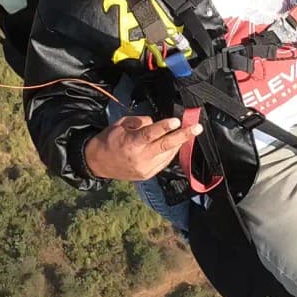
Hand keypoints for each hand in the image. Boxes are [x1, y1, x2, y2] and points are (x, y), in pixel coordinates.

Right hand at [82, 114, 199, 180]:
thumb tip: (156, 123)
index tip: (177, 121)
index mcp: (130, 144)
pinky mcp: (148, 175)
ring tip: (189, 132)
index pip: (150, 134)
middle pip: (165, 146)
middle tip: (197, 128)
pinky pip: (164, 162)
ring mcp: (145, 168)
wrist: (98, 163)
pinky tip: (174, 144)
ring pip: (168, 154)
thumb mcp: (120, 124)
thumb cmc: (109, 140)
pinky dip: (170, 152)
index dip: (164, 127)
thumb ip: (140, 123)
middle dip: (183, 136)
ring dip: (179, 143)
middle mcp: (140, 158)